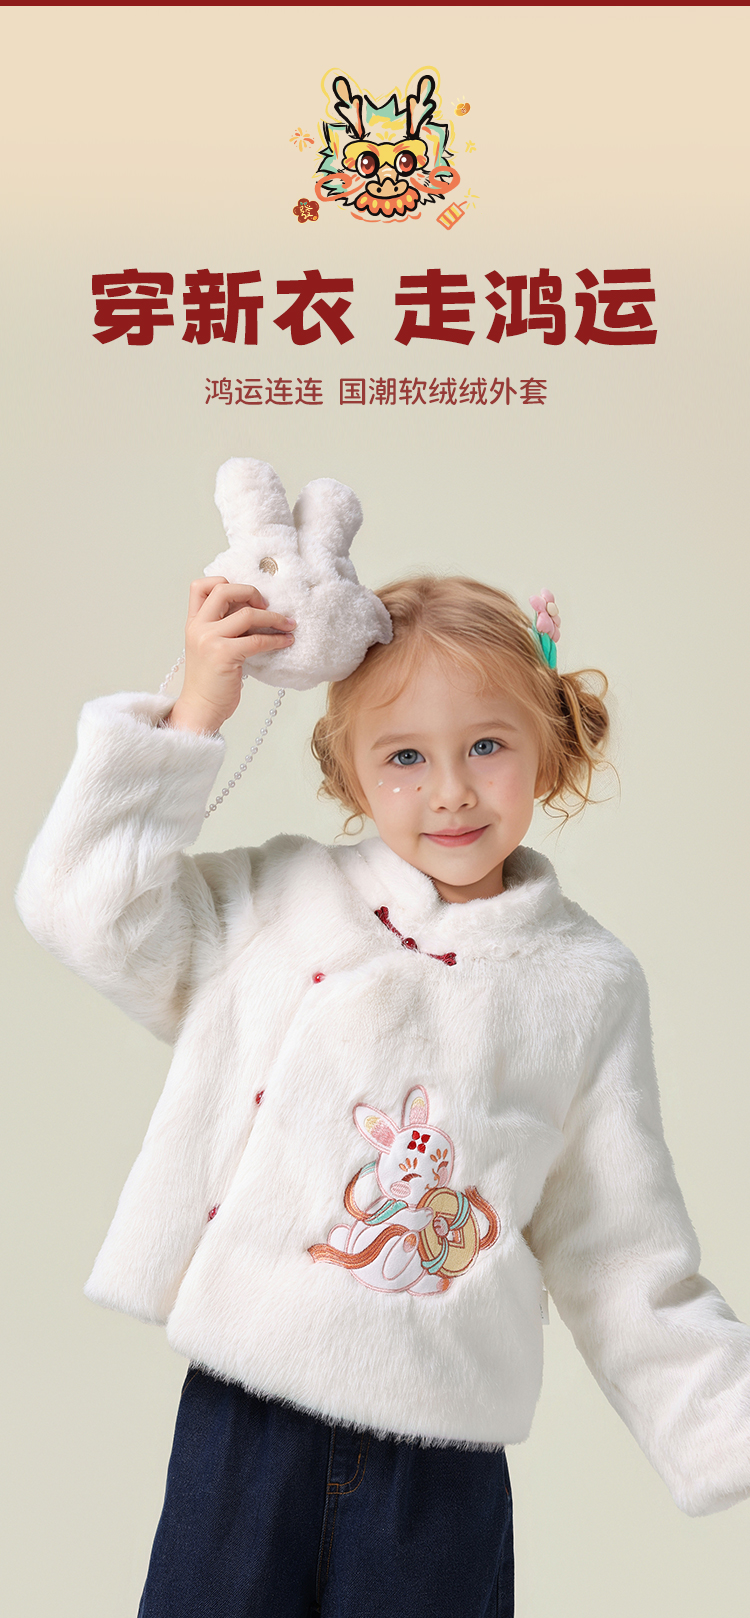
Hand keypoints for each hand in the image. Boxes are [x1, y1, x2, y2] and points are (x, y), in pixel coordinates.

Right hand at [165, 578, 295, 734]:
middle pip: (225, 590)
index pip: (200, 586)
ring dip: (274, 617)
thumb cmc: (210, 682)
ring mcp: (209, 640)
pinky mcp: (224, 655)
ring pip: (247, 613)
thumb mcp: (208, 648)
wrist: (201, 709)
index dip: (224, 582)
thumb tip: (254, 611)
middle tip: (267, 605)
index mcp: (193, 623)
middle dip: (252, 592)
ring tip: (289, 624)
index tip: (245, 596)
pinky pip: (257, 639)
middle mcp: (199, 627)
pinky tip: (286, 642)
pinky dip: (276, 639)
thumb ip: (222, 628)